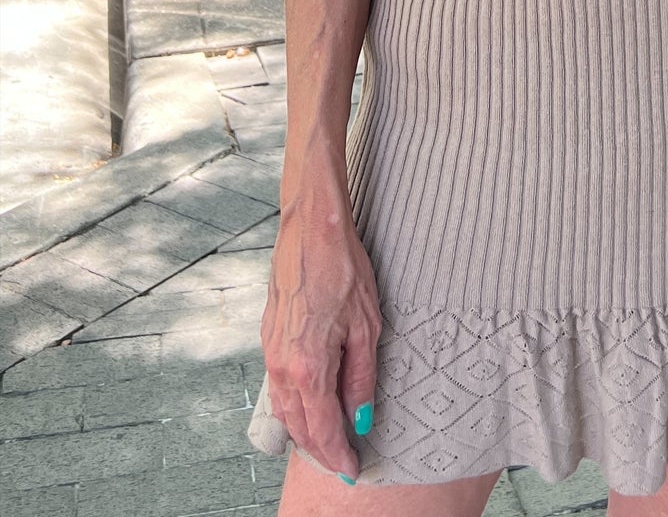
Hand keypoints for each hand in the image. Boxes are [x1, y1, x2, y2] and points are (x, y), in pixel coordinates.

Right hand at [260, 184, 382, 482]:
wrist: (311, 229)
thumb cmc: (344, 270)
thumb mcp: (366, 327)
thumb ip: (361, 378)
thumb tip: (360, 418)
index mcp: (309, 367)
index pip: (323, 429)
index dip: (339, 455)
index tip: (353, 470)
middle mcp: (283, 366)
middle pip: (299, 427)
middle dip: (321, 450)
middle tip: (343, 463)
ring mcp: (271, 352)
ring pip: (284, 409)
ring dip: (304, 431)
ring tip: (328, 442)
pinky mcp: (268, 337)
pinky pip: (278, 387)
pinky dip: (293, 406)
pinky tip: (309, 405)